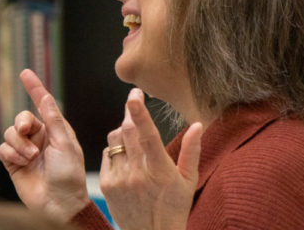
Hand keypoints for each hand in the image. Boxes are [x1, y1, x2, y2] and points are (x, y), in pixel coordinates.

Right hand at [0, 69, 90, 220]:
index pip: (42, 104)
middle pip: (21, 118)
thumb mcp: (64, 142)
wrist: (60, 203)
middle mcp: (39, 137)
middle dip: (22, 122)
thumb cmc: (69, 174)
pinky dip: (13, 153)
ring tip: (32, 157)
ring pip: (10, 133)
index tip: (25, 73)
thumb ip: (53, 118)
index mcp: (54, 129)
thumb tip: (46, 95)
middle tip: (27, 130)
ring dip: (20, 143)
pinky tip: (24, 162)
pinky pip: (4, 149)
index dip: (34, 87)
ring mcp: (25, 150)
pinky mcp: (13, 163)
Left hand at [100, 88, 203, 229]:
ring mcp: (120, 179)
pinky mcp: (107, 185)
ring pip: (114, 140)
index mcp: (160, 170)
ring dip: (123, 131)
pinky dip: (115, 150)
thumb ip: (192, 151)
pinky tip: (126, 158)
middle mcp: (137, 174)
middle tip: (133, 100)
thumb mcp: (188, 181)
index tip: (134, 95)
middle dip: (130, 111)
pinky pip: (106, 154)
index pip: (147, 136)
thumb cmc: (174, 207)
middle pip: (127, 131)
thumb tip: (197, 125)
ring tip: (133, 135)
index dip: (139, 113)